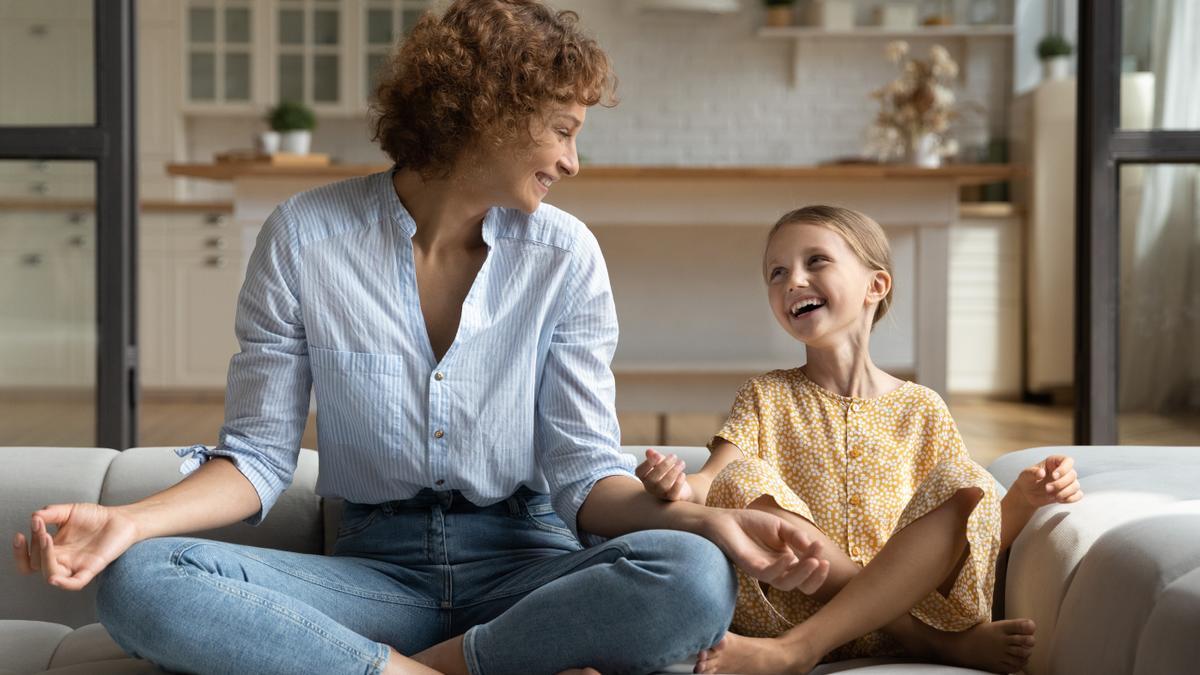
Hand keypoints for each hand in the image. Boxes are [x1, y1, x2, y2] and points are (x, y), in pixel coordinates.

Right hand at [12, 503, 139, 590]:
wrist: (122, 518)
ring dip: (44, 558)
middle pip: (36, 565)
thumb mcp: (68, 511)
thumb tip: (35, 516)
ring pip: (51, 575)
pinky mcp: (92, 568)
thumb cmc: (95, 517)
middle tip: (40, 529)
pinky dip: (64, 584)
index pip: (29, 560)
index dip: (20, 552)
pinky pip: (76, 583)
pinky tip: (54, 579)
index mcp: (54, 550)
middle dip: (34, 547)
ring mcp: (77, 565)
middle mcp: (63, 560)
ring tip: (46, 538)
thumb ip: (51, 512)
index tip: (20, 534)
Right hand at [635, 448, 694, 502]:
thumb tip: (649, 451)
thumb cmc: (667, 473)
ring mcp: (660, 494)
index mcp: (644, 477)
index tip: (658, 455)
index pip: (640, 472)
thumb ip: (655, 457)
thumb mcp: (661, 463)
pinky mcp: (671, 498)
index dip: (648, 463)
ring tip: (681, 463)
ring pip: (663, 485)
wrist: (680, 487)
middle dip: (664, 465)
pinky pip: (673, 493)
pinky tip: (683, 474)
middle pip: (652, 478)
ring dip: (673, 472)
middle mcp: (650, 487)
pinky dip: (678, 483)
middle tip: (674, 456)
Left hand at [704, 508, 828, 593]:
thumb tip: (813, 546)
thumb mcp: (780, 527)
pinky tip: (787, 556)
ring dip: (803, 574)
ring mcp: (765, 571)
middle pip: (802, 584)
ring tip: (813, 561)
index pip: (809, 573)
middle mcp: (778, 570)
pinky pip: (768, 575)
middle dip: (815, 575)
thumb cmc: (752, 524)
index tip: (821, 547)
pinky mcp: (751, 568)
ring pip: (787, 584)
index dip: (818, 566)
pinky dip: (780, 567)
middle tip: (822, 561)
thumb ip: (796, 536)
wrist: (726, 519)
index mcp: (788, 561)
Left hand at [1012, 455, 1082, 507]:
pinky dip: (1070, 499)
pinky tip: (1059, 500)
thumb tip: (1041, 473)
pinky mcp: (1069, 493)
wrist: (1027, 494)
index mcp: (1054, 462)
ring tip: (1052, 496)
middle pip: (1073, 474)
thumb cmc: (1027, 480)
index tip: (1054, 476)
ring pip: (1076, 485)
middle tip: (1047, 488)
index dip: (1064, 468)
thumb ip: (1032, 472)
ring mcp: (1068, 482)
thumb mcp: (1026, 475)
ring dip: (1065, 492)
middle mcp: (1064, 471)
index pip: (1068, 461)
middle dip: (1060, 484)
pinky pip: (1078, 495)